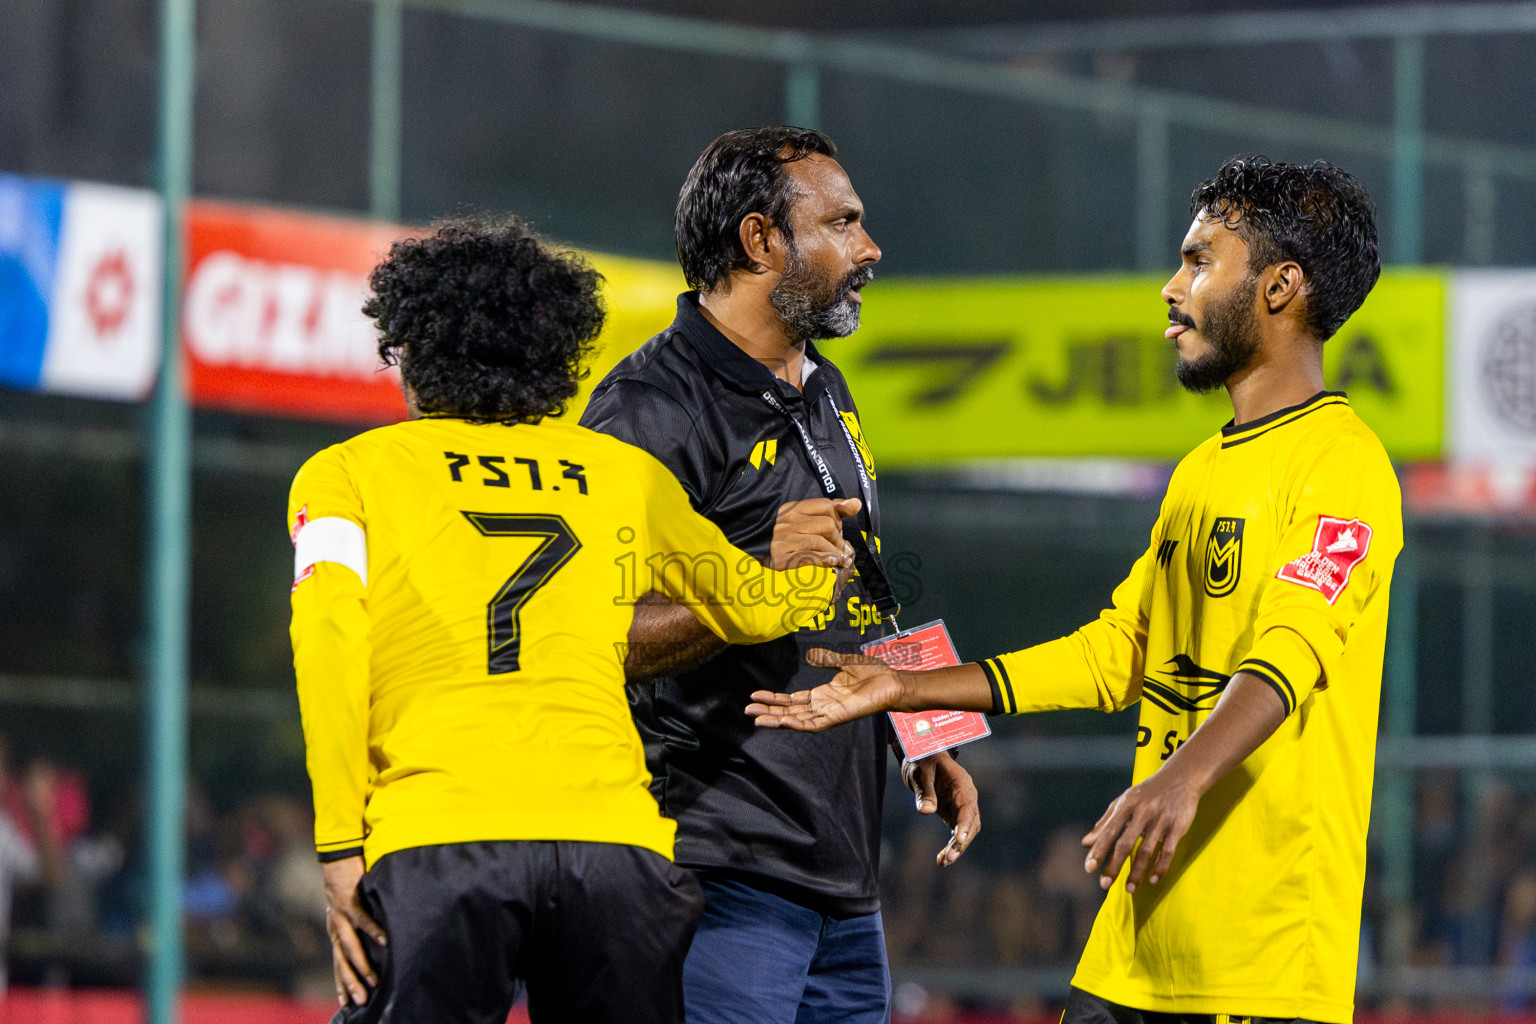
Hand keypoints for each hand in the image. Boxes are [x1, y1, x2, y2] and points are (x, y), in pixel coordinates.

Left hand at [323, 856, 386, 1006]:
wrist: (337, 856)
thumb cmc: (348, 881)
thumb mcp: (351, 907)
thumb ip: (358, 924)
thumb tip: (375, 939)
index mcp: (336, 930)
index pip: (337, 962)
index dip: (341, 982)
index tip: (346, 1002)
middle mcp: (335, 926)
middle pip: (341, 960)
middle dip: (351, 982)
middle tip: (361, 999)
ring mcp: (340, 914)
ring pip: (350, 945)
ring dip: (361, 963)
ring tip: (373, 979)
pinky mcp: (349, 899)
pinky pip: (362, 919)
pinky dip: (373, 930)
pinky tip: (383, 942)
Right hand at [746, 648, 903, 731]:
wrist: (892, 682)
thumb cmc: (873, 674)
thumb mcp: (844, 662)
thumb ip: (826, 660)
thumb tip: (810, 655)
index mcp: (823, 695)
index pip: (793, 700)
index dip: (774, 699)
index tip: (756, 695)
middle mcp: (823, 706)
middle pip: (790, 711)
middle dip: (768, 711)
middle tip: (748, 709)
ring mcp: (829, 713)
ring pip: (797, 720)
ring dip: (777, 720)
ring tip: (756, 718)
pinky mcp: (838, 717)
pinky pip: (814, 724)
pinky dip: (797, 723)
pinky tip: (782, 721)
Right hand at [769, 498, 860, 570]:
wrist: (769, 570)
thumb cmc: (797, 545)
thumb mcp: (814, 524)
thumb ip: (835, 512)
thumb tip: (856, 503)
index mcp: (792, 509)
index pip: (826, 505)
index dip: (838, 519)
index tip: (838, 532)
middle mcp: (784, 522)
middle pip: (826, 523)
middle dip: (838, 539)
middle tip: (841, 550)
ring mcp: (781, 541)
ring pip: (820, 541)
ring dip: (835, 553)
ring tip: (841, 560)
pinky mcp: (781, 559)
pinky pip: (810, 557)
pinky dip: (826, 560)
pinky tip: (832, 564)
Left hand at [906, 751, 979, 866]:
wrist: (924, 757)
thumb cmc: (923, 761)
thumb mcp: (921, 772)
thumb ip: (924, 791)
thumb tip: (926, 812)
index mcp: (962, 784)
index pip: (967, 807)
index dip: (964, 825)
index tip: (959, 840)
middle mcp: (967, 797)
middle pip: (972, 823)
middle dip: (961, 842)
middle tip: (948, 858)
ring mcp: (963, 807)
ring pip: (967, 831)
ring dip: (957, 848)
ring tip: (943, 862)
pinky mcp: (955, 814)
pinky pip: (958, 833)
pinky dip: (951, 846)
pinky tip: (942, 859)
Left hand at [1081, 765, 1200, 892]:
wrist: (1180, 778)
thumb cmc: (1147, 793)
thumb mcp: (1124, 802)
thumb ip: (1105, 822)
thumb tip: (1085, 843)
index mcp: (1126, 805)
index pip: (1109, 830)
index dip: (1098, 850)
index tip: (1089, 868)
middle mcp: (1142, 812)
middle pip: (1125, 843)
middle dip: (1114, 865)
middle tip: (1104, 885)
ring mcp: (1161, 819)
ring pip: (1146, 850)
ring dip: (1137, 871)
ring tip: (1129, 889)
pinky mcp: (1177, 826)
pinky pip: (1168, 850)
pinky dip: (1160, 866)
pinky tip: (1153, 879)